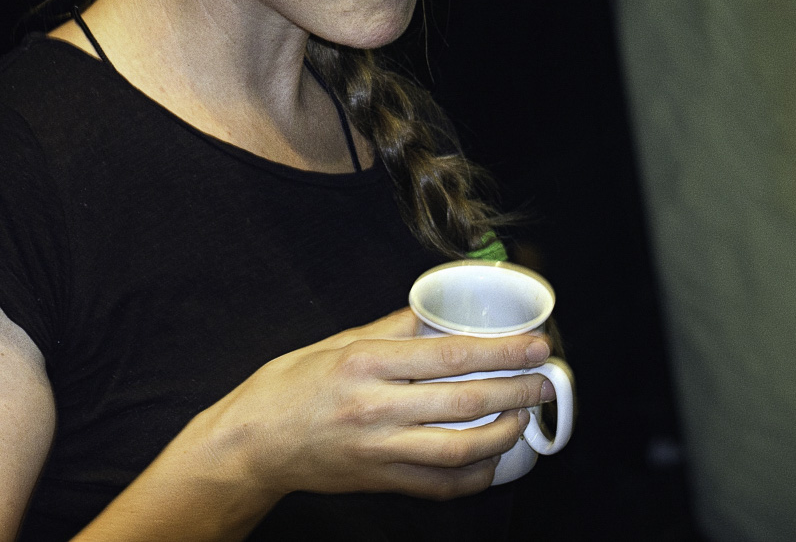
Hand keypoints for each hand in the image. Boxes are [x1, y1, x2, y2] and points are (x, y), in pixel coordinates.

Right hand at [188, 308, 553, 501]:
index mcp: (368, 363)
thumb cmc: (289, 387)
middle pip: (465, 402)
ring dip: (505, 433)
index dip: (501, 352)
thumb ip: (390, 327)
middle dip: (517, 391)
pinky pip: (440, 486)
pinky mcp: (380, 482)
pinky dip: (476, 475)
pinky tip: (495, 459)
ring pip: (460, 449)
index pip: (450, 356)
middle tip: (546, 381)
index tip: (536, 345)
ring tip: (525, 416)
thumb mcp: (336, 342)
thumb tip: (436, 310)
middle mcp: (377, 408)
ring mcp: (379, 451)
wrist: (249, 446)